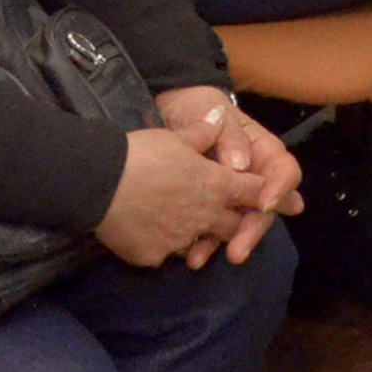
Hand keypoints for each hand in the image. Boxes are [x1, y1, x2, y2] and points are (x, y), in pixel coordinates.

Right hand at [96, 121, 288, 269]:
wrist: (97, 182)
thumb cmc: (142, 153)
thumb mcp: (177, 135)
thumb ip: (204, 131)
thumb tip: (218, 115)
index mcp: (217, 184)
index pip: (255, 192)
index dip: (268, 195)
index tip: (274, 202)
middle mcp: (206, 215)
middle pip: (234, 225)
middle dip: (236, 223)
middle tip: (232, 222)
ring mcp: (180, 239)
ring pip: (200, 242)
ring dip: (199, 237)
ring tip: (189, 231)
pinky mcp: (153, 256)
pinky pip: (166, 254)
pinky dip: (165, 246)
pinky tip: (155, 236)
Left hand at [153, 87, 301, 266]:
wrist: (166, 112)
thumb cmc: (198, 108)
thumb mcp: (215, 114)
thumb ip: (231, 137)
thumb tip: (241, 165)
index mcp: (262, 152)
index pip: (284, 173)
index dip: (280, 190)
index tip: (264, 204)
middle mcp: (252, 177)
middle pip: (264, 208)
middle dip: (251, 230)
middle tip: (237, 251)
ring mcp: (230, 194)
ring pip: (237, 223)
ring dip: (222, 243)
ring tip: (200, 260)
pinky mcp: (206, 205)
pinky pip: (210, 227)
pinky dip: (200, 242)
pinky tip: (188, 255)